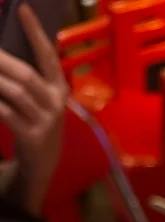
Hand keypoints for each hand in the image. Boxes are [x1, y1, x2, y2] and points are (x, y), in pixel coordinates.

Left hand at [0, 4, 67, 213]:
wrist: (41, 165)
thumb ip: (30, 76)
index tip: (22, 8)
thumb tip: (5, 50)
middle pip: (26, 74)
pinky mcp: (32, 137)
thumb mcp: (41, 100)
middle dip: (1, 59)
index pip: (48, 55)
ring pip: (14, 92)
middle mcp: (56, 104)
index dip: (35, 32)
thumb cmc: (36, 123)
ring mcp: (45, 122)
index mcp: (59, 89)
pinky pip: (6, 112)